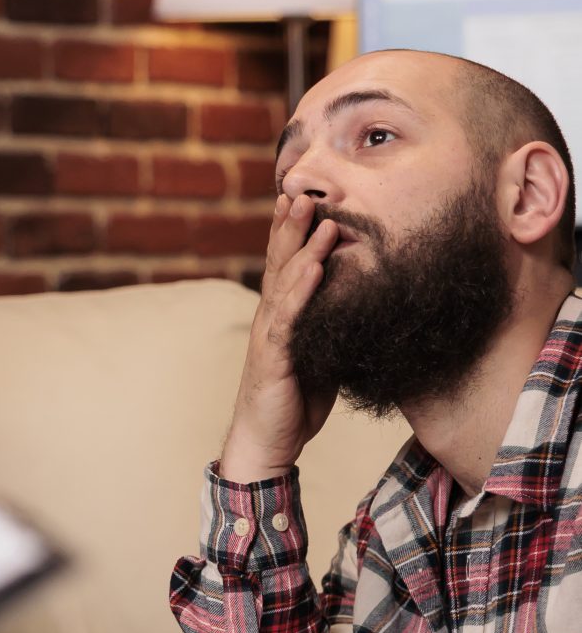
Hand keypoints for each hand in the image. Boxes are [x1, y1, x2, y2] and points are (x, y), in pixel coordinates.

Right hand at [217, 194, 339, 483]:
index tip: (305, 197)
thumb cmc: (294, 401)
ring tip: (316, 215)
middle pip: (280, 261)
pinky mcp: (274, 356)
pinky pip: (289, 316)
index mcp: (281, 316)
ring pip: (284, 280)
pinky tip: (314, 267)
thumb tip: (364, 306)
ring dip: (301, 246)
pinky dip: (301, 289)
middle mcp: (271, 317)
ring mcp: (270, 334)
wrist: (267, 443)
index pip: (285, 265)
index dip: (292, 231)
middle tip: (304, 189)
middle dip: (292, 224)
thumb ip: (332, 328)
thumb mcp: (321, 356)